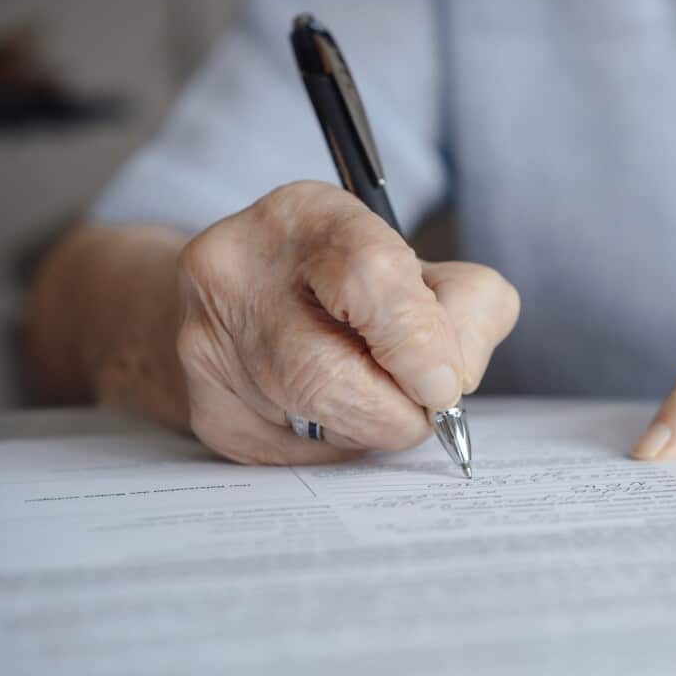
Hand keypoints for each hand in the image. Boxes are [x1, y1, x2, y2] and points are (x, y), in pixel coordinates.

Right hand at [176, 181, 518, 464]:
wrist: (249, 302)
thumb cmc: (354, 285)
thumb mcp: (422, 268)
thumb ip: (468, 310)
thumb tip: (452, 383)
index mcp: (305, 217)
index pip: (370, 277)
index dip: (420, 344)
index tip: (444, 383)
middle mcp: (238, 274)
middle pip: (328, 377)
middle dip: (397, 410)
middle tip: (422, 407)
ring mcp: (208, 346)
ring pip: (316, 427)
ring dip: (369, 429)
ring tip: (369, 393)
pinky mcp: (209, 411)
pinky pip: (296, 459)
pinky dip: (334, 447)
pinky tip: (328, 412)